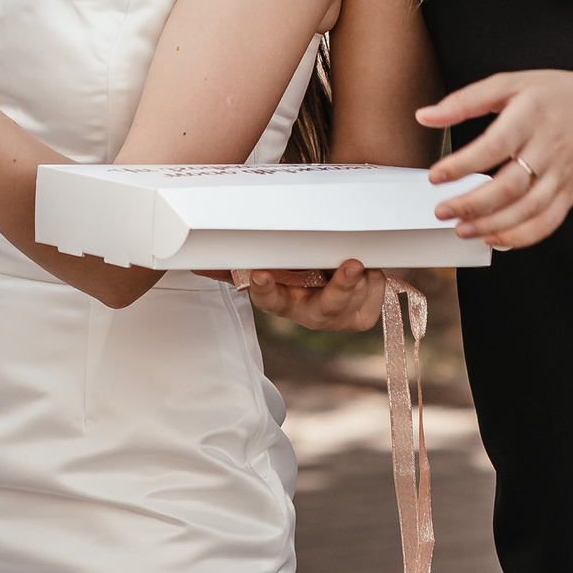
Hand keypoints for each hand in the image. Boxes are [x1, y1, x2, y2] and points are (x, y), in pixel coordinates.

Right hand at [246, 260, 386, 330]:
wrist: (335, 267)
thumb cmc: (297, 261)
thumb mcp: (274, 259)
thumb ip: (238, 263)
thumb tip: (198, 261)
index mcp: (282, 301)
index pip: (269, 299)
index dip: (265, 289)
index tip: (260, 273)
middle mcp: (309, 315)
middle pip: (326, 307)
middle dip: (341, 286)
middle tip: (352, 264)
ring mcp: (338, 319)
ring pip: (356, 296)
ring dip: (360, 272)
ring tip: (355, 252)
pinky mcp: (362, 318)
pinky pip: (375, 293)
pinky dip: (374, 275)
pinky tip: (366, 265)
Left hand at [418, 69, 572, 249]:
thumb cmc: (558, 95)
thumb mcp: (511, 83)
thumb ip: (466, 100)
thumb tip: (426, 116)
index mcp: (531, 115)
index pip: (494, 146)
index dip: (463, 165)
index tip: (436, 177)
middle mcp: (549, 147)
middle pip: (509, 186)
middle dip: (471, 204)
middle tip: (442, 210)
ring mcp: (563, 174)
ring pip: (527, 210)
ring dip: (490, 225)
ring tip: (461, 228)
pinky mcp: (572, 193)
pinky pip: (547, 223)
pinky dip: (520, 237)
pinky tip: (495, 237)